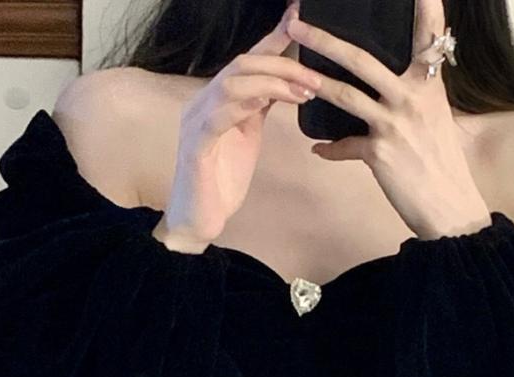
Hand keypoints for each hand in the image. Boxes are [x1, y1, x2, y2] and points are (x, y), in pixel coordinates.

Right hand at [155, 2, 323, 247]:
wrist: (198, 220)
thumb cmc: (222, 180)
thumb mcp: (248, 136)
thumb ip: (261, 108)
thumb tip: (288, 83)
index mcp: (219, 98)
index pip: (249, 61)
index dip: (275, 39)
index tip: (300, 19)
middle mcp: (204, 101)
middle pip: (243, 64)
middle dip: (283, 64)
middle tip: (317, 75)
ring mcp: (197, 121)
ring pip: (233, 84)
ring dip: (273, 83)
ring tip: (305, 90)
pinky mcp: (196, 146)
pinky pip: (218, 115)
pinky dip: (246, 106)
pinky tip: (267, 106)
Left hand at [287, 0, 492, 239]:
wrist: (449, 208)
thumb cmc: (443, 164)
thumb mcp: (437, 118)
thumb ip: (419, 91)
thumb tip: (403, 75)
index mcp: (429, 85)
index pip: (429, 37)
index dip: (426, 9)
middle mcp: (411, 98)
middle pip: (362, 60)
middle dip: (326, 40)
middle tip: (298, 23)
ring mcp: (394, 125)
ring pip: (345, 95)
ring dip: (313, 81)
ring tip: (290, 71)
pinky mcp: (379, 153)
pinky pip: (345, 145)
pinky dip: (330, 149)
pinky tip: (318, 149)